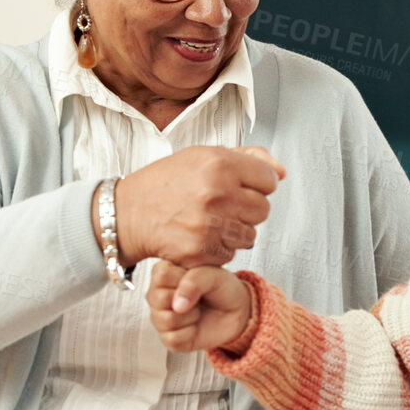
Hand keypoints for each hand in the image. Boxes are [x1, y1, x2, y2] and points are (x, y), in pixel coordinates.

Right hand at [113, 146, 285, 268]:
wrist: (128, 213)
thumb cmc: (166, 182)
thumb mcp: (202, 156)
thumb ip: (248, 158)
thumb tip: (281, 173)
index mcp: (219, 163)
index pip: (269, 180)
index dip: (256, 184)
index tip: (239, 186)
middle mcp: (217, 193)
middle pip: (263, 209)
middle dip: (247, 209)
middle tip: (221, 205)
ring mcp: (210, 224)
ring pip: (250, 235)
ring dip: (235, 231)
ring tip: (210, 220)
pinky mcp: (201, 251)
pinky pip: (231, 253)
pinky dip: (219, 248)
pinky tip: (200, 235)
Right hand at [147, 259, 255, 353]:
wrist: (235, 311)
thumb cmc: (222, 288)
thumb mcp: (214, 275)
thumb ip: (194, 281)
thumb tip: (177, 306)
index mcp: (163, 273)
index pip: (161, 275)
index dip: (183, 278)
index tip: (196, 279)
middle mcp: (156, 295)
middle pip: (159, 299)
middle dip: (188, 299)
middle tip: (198, 297)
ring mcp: (159, 318)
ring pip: (167, 320)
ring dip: (191, 316)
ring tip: (197, 310)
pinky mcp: (167, 338)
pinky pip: (173, 338)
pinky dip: (191, 333)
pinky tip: (195, 325)